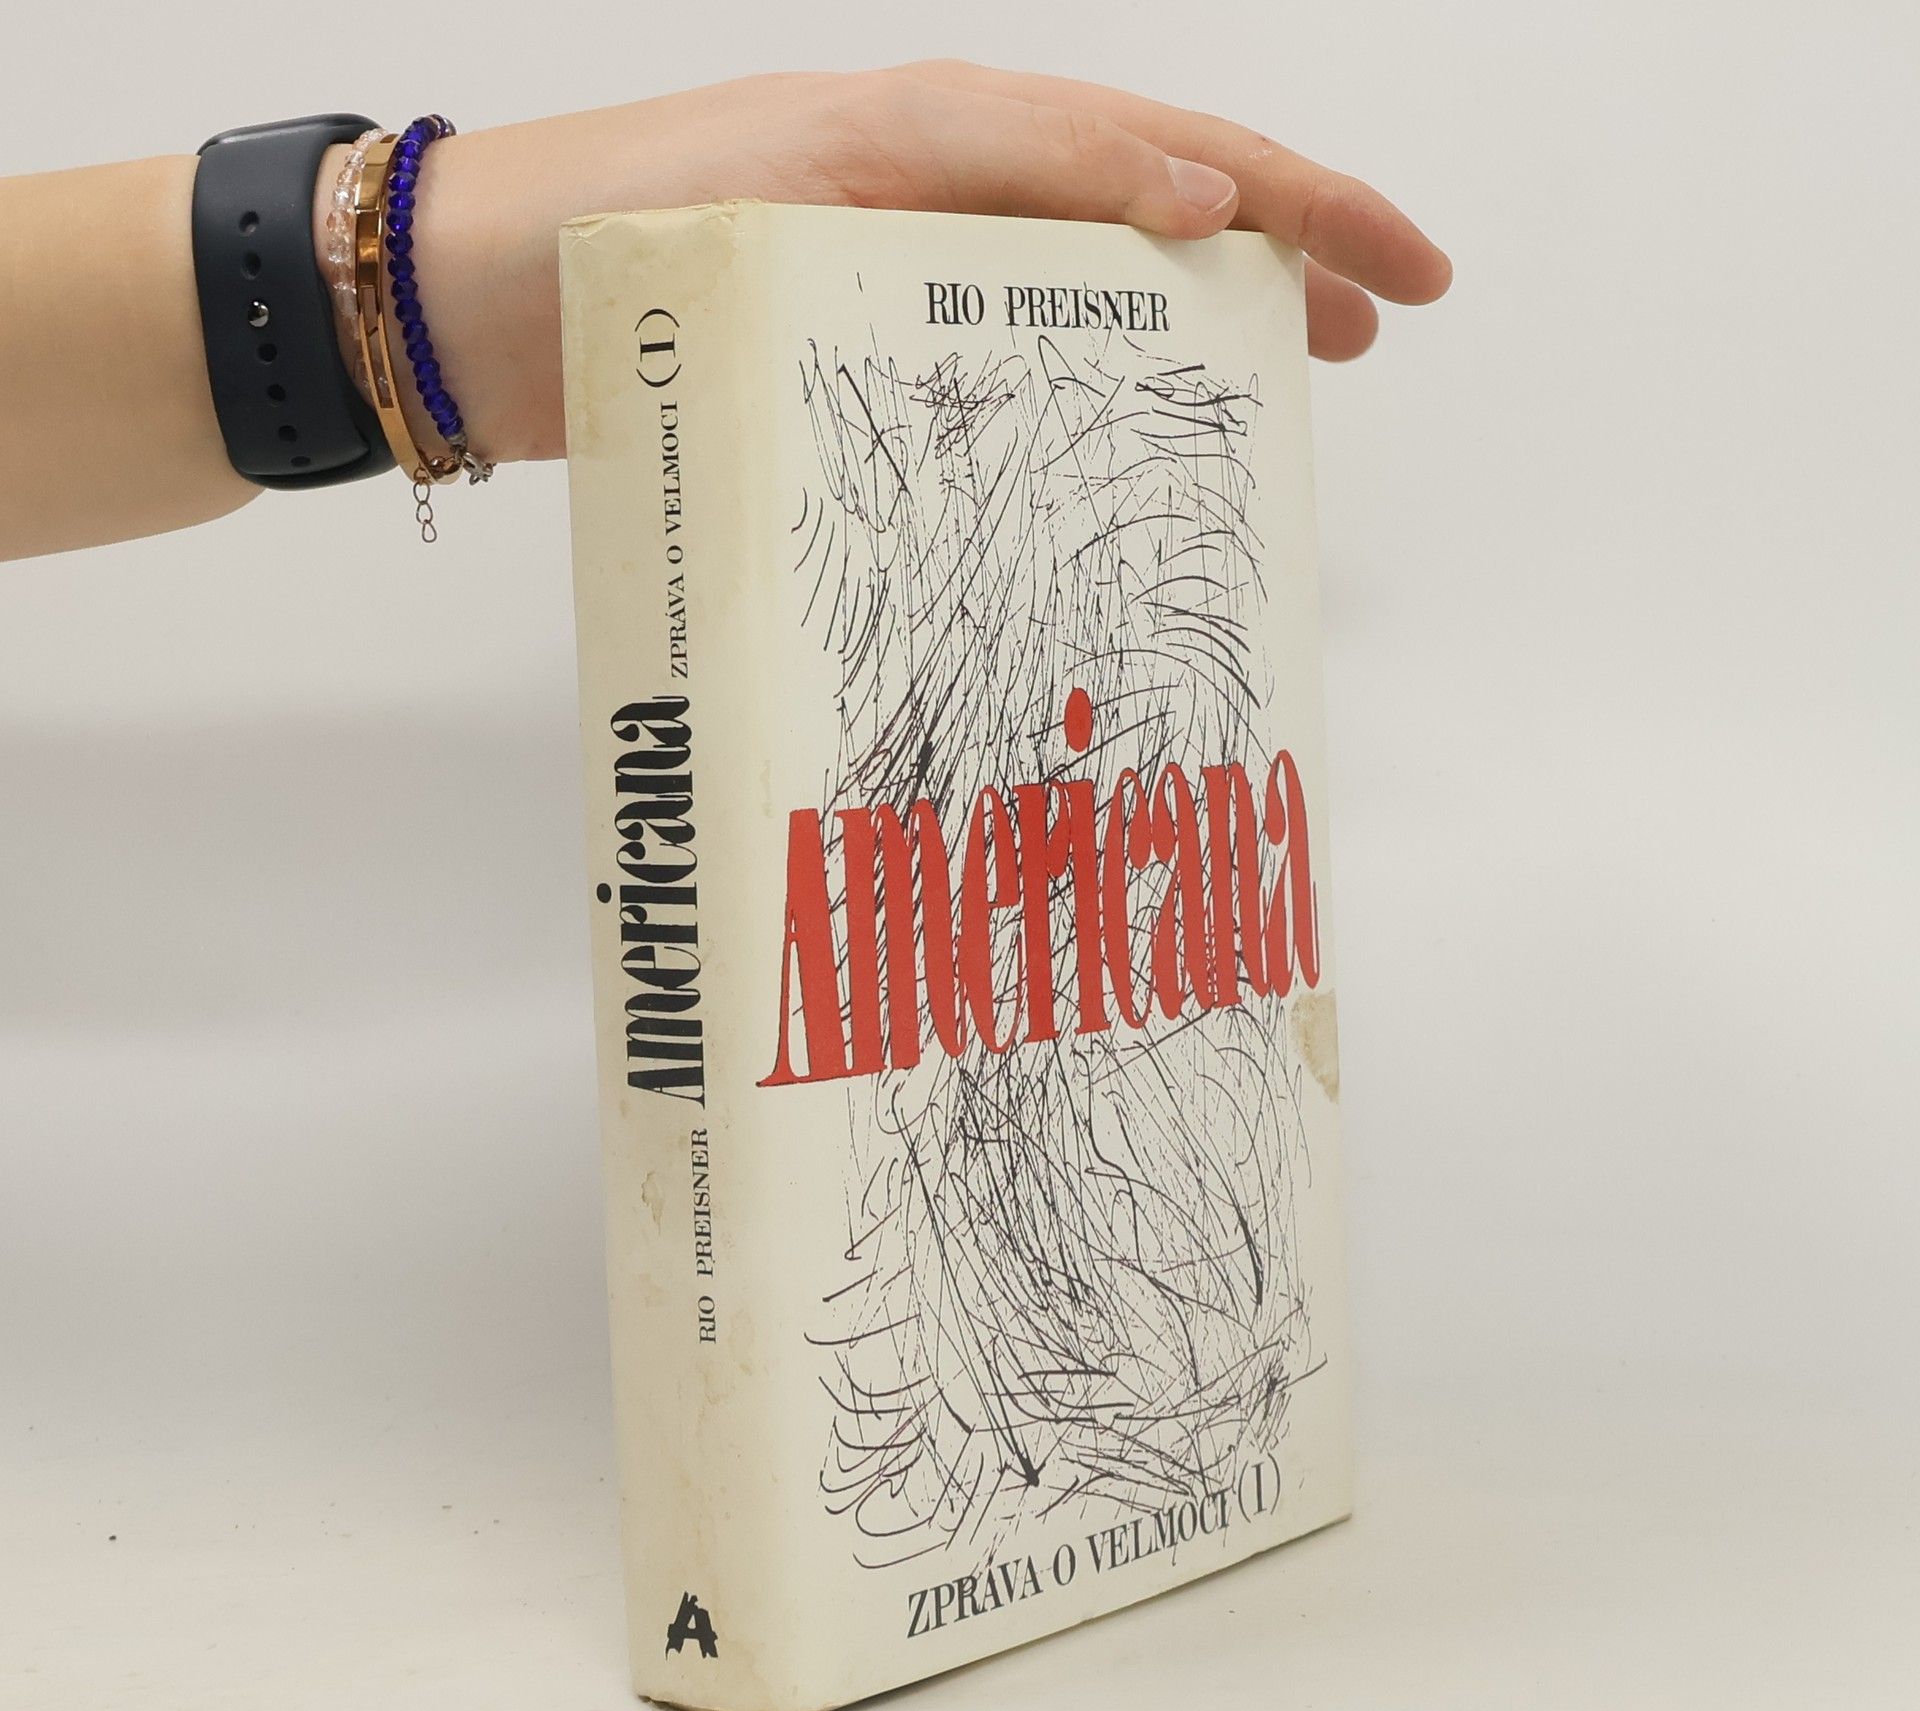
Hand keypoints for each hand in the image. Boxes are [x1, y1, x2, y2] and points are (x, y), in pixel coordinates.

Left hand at [376, 64, 1452, 465]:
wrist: (455, 307)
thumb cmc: (607, 232)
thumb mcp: (817, 170)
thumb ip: (997, 170)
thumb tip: (1181, 195)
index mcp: (945, 140)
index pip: (1171, 157)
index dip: (1302, 210)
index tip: (1398, 282)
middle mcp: (935, 198)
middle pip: (1153, 211)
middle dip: (1282, 256)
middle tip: (1378, 328)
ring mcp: (894, 272)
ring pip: (1088, 288)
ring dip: (1193, 326)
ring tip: (1281, 375)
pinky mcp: (844, 349)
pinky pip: (998, 359)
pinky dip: (1077, 391)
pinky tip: (1112, 436)